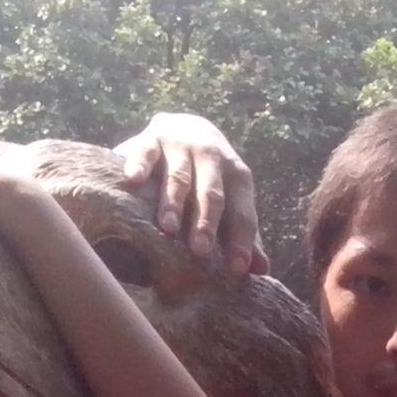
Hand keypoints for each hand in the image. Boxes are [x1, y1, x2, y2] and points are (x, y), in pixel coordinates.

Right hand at [116, 112, 267, 274]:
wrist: (186, 127)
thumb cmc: (210, 176)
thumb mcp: (231, 199)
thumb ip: (243, 233)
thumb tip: (262, 270)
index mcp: (237, 176)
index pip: (241, 212)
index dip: (240, 241)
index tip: (237, 269)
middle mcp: (212, 157)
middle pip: (211, 193)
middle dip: (206, 222)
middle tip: (200, 251)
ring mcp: (182, 145)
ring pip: (179, 176)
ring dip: (173, 201)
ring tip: (168, 228)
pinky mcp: (153, 137)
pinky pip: (146, 151)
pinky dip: (140, 164)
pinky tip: (133, 179)